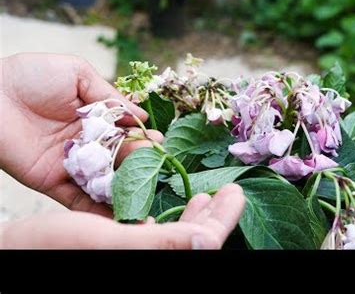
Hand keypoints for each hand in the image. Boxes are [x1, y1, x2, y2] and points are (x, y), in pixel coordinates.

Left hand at [0, 53, 160, 216]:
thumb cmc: (31, 76)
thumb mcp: (76, 73)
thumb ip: (109, 95)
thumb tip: (142, 114)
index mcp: (95, 117)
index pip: (125, 131)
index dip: (142, 137)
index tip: (160, 143)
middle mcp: (87, 142)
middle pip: (119, 156)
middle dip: (139, 161)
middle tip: (156, 164)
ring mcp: (72, 163)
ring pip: (104, 179)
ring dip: (125, 186)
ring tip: (146, 192)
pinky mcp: (54, 181)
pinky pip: (78, 198)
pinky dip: (97, 208)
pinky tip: (119, 213)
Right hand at [0, 184, 245, 248]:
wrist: (17, 250)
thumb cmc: (52, 247)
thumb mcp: (109, 242)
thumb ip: (162, 244)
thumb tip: (209, 242)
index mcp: (151, 260)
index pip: (203, 244)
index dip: (224, 220)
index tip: (236, 192)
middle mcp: (148, 257)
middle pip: (195, 239)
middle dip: (215, 214)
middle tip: (231, 190)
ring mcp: (137, 254)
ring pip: (179, 236)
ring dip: (195, 214)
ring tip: (206, 194)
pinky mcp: (124, 247)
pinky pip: (157, 234)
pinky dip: (169, 217)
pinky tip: (169, 204)